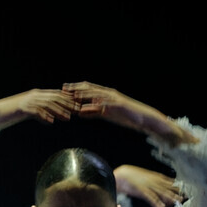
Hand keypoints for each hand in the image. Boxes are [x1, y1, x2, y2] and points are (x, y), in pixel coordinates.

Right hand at [0, 88, 79, 138]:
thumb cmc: (11, 114)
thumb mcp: (27, 112)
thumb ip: (39, 112)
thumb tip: (50, 118)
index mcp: (37, 94)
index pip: (56, 94)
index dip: (68, 99)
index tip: (78, 105)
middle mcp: (34, 95)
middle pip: (55, 98)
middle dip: (68, 104)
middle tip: (78, 111)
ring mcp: (28, 101)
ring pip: (47, 104)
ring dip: (59, 111)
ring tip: (68, 118)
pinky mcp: (22, 108)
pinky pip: (35, 112)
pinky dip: (44, 116)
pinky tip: (51, 122)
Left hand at [63, 83, 191, 144]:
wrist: (143, 119)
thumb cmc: (125, 117)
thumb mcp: (106, 115)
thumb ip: (93, 113)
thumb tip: (80, 113)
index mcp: (106, 94)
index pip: (88, 88)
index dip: (76, 87)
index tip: (63, 89)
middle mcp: (109, 94)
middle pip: (90, 89)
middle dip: (76, 88)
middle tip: (63, 89)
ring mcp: (113, 99)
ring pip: (95, 95)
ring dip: (82, 95)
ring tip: (71, 96)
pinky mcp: (117, 107)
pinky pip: (103, 106)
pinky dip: (92, 107)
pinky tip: (84, 110)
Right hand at [115, 165, 180, 206]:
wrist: (120, 174)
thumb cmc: (129, 177)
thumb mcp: (141, 178)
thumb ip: (149, 181)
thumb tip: (153, 186)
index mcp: (153, 177)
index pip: (167, 181)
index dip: (175, 186)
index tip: (182, 190)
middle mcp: (152, 180)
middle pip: (166, 187)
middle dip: (175, 192)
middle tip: (184, 197)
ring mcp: (148, 185)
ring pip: (161, 192)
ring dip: (170, 198)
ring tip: (177, 202)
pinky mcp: (142, 191)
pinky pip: (151, 198)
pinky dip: (156, 204)